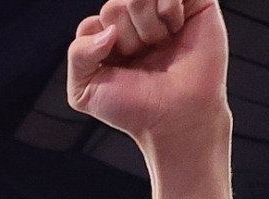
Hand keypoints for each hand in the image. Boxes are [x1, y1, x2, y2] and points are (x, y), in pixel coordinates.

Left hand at [67, 0, 230, 143]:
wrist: (177, 117)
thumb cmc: (137, 107)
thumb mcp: (84, 91)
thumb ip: (77, 54)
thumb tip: (108, 30)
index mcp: (107, 38)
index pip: (91, 25)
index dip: (102, 49)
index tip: (121, 69)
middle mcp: (133, 20)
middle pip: (114, 7)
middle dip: (128, 40)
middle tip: (146, 57)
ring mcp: (161, 9)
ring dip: (148, 27)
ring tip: (161, 44)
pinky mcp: (191, 3)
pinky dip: (168, 9)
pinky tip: (176, 28)